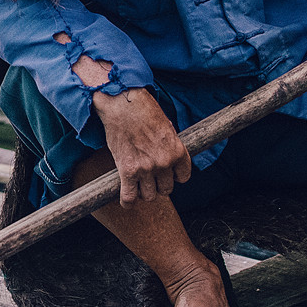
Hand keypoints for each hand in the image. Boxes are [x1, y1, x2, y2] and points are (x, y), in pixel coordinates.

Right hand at [72, 51, 190, 203]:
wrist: (123, 105)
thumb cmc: (143, 111)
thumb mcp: (166, 127)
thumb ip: (170, 145)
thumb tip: (168, 155)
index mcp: (177, 151)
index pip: (183, 177)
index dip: (175, 176)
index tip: (167, 173)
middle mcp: (164, 162)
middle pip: (166, 189)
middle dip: (159, 185)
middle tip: (150, 177)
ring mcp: (146, 168)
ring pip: (149, 196)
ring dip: (144, 192)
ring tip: (137, 185)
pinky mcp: (127, 171)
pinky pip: (129, 196)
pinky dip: (127, 201)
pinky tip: (126, 199)